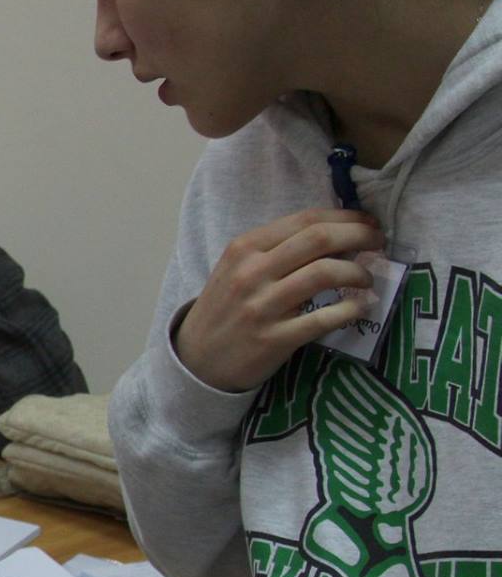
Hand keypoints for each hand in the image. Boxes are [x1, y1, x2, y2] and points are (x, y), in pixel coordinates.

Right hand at [174, 209, 383, 392]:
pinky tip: (360, 308)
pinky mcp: (274, 339)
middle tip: (378, 243)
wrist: (197, 358)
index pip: (305, 220)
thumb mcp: (237, 269)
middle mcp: (252, 272)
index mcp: (244, 248)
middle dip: (360, 236)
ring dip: (358, 272)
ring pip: (325, 273)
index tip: (368, 222)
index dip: (346, 217)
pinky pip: (324, 318)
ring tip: (366, 279)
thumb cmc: (225, 309)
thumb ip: (276, 250)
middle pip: (319, 240)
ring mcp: (262, 306)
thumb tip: (334, 234)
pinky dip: (351, 310)